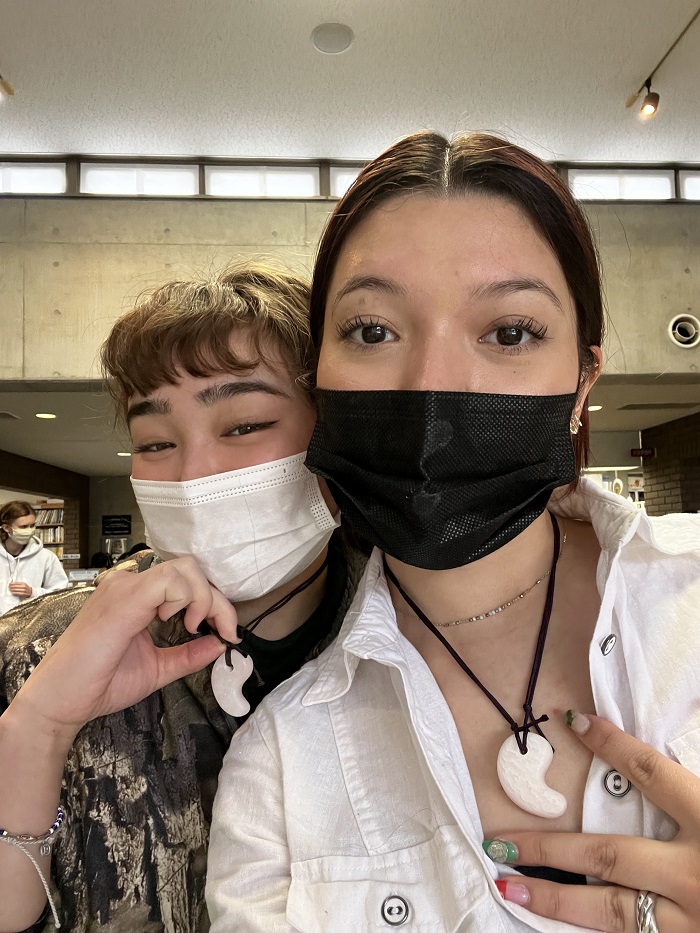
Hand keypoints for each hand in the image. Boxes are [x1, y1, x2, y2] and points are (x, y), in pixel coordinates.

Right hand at [12, 557, 238, 743]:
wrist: (60, 702)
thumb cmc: (99, 684)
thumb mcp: (157, 668)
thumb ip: (188, 654)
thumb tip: (221, 644)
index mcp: (136, 596)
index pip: (186, 580)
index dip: (215, 602)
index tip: (226, 632)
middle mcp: (129, 584)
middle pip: (190, 568)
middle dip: (216, 599)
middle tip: (220, 630)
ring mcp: (124, 589)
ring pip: (183, 569)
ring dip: (203, 598)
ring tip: (193, 627)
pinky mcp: (123, 601)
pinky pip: (168, 582)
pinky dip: (185, 599)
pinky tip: (177, 623)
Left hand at [486, 713, 699, 930]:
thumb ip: (694, 786)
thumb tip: (655, 762)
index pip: (654, 773)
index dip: (612, 745)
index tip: (575, 722)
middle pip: (611, 855)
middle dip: (550, 846)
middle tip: (500, 841)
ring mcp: (696, 922)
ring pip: (613, 911)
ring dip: (556, 900)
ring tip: (509, 886)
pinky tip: (558, 924)